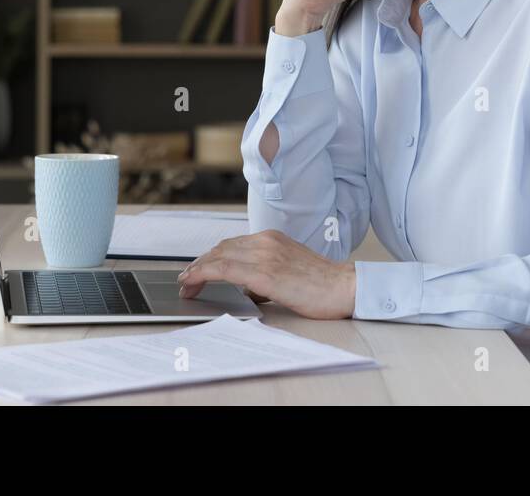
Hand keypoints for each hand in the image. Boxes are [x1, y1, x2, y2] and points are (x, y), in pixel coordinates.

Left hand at [177, 230, 357, 319]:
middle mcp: (266, 242)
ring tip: (187, 284)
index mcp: (272, 239)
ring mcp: (265, 256)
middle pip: (221, 249)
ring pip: (219, 257)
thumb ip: (265, 274)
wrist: (344, 287)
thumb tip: (247, 290)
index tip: (197, 270)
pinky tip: (195, 282)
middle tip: (186, 280)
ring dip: (197, 270)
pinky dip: (205, 273)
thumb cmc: (321, 283)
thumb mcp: (289, 269)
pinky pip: (225, 270)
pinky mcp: (266, 274)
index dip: (210, 257)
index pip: (231, 244)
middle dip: (199, 264)